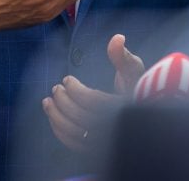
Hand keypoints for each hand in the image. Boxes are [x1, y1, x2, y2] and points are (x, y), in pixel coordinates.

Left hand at [43, 34, 145, 151]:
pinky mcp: (96, 149)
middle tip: (56, 88)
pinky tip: (53, 117)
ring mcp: (105, 141)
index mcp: (124, 106)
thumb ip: (122, 56)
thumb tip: (117, 38)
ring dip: (56, 117)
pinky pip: (74, 144)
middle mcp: (115, 127)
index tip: (67, 79)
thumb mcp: (132, 69)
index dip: (76, 90)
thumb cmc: (136, 86)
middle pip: (82, 117)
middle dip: (63, 101)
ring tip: (47, 101)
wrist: (141, 111)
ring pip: (75, 133)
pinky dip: (59, 131)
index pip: (94, 101)